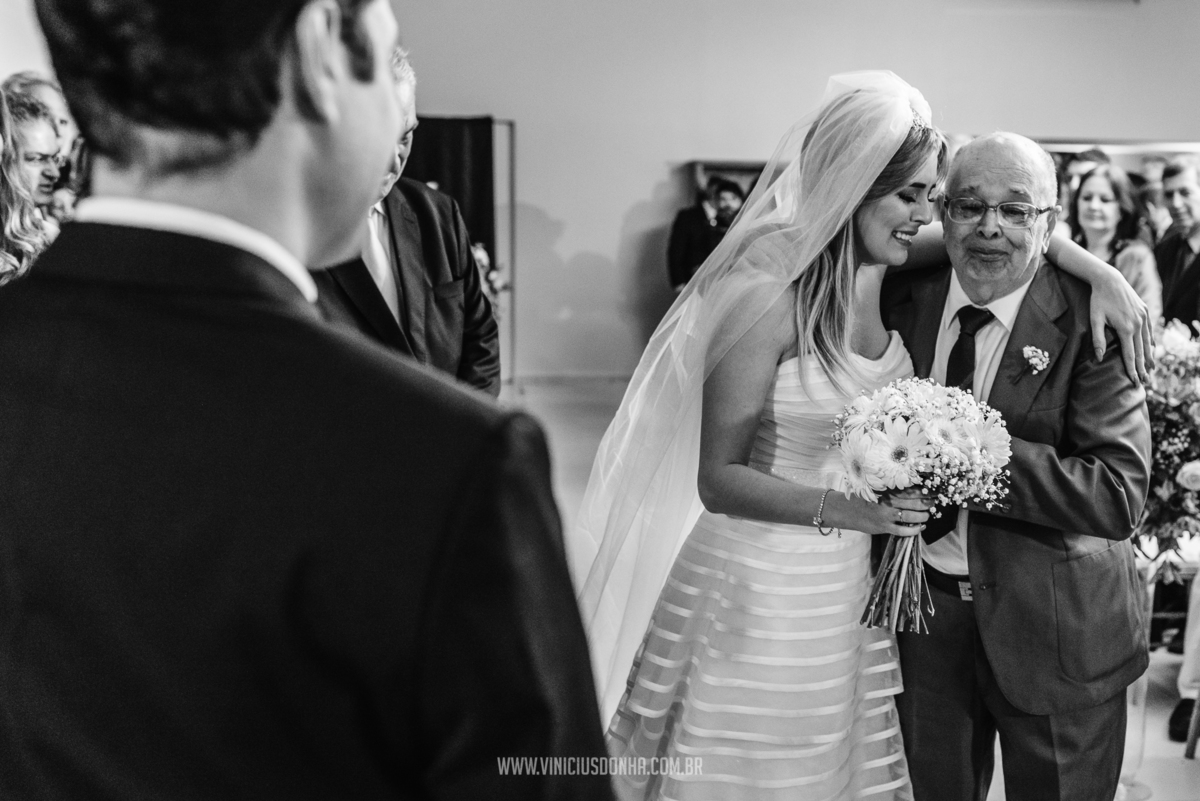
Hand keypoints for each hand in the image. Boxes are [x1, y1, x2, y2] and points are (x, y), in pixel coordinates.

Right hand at [823, 491, 929, 537]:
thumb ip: (893, 489)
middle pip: (915, 502)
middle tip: (934, 504)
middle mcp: (888, 501)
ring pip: (912, 516)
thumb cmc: (864, 498)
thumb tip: (915, 490)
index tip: (934, 492)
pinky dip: (914, 530)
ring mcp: (886, 514)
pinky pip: (903, 530)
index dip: (925, 491)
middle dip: (928, 504)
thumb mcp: (877, 489)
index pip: (912, 490)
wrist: (847, 510)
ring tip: (927, 516)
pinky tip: (920, 528)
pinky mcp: (884, 526)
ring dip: (923, 517)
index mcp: (888, 490)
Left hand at [1089, 266, 1152, 384]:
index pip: (1130, 355)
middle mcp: (1138, 324)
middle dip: (1143, 368)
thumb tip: (1098, 358)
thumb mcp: (1094, 320)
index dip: (1132, 370)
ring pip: (1148, 342)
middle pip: (1141, 351)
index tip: (1135, 382)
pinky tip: (1151, 350)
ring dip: (1149, 357)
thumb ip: (1097, 340)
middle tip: (1144, 383)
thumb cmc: (1098, 300)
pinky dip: (1150, 342)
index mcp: (1126, 328)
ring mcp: (1144, 317)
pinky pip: (1150, 330)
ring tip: (1150, 370)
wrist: (1109, 280)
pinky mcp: (1145, 311)